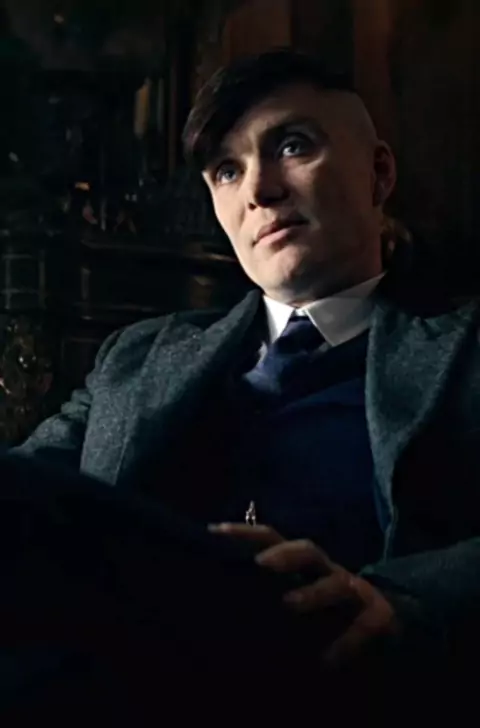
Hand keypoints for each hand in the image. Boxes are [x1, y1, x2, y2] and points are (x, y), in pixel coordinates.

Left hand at [208, 523, 399, 665]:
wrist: (389, 630)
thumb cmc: (329, 618)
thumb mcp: (297, 603)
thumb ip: (268, 596)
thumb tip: (222, 597)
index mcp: (305, 567)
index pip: (274, 541)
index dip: (246, 533)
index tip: (215, 530)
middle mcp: (329, 572)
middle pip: (308, 551)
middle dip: (285, 554)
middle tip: (260, 564)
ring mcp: (356, 592)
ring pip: (338, 584)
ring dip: (313, 593)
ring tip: (290, 604)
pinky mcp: (380, 617)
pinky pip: (364, 625)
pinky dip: (345, 643)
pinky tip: (326, 661)